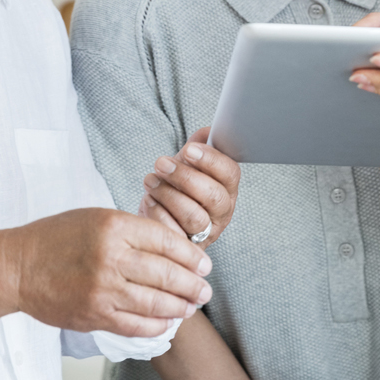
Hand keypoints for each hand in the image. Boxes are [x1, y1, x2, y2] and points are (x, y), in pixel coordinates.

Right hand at [6, 207, 213, 336]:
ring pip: (155, 302)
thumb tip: (171, 248)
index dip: (191, 255)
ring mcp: (102, 289)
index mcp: (114, 227)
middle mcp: (111, 257)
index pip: (166, 241)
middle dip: (192, 284)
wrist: (17, 266)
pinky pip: (135, 324)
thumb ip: (132, 231)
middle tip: (205, 289)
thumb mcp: (97, 218)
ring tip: (191, 307)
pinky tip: (166, 322)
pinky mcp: (94, 314)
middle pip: (166, 273)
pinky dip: (156, 325)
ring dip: (179, 307)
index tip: (204, 263)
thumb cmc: (56, 237)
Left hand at [139, 128, 239, 248]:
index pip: (230, 173)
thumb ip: (198, 146)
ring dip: (168, 194)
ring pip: (194, 216)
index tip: (188, 150)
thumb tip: (208, 132)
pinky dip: (158, 214)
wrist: (159, 213)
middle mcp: (222, 212)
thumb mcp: (189, 163)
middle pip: (212, 196)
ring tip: (150, 180)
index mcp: (228, 188)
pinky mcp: (186, 247)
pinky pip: (174, 233)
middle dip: (185, 177)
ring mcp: (206, 233)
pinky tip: (149, 199)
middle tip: (161, 163)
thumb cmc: (178, 185)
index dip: (211, 160)